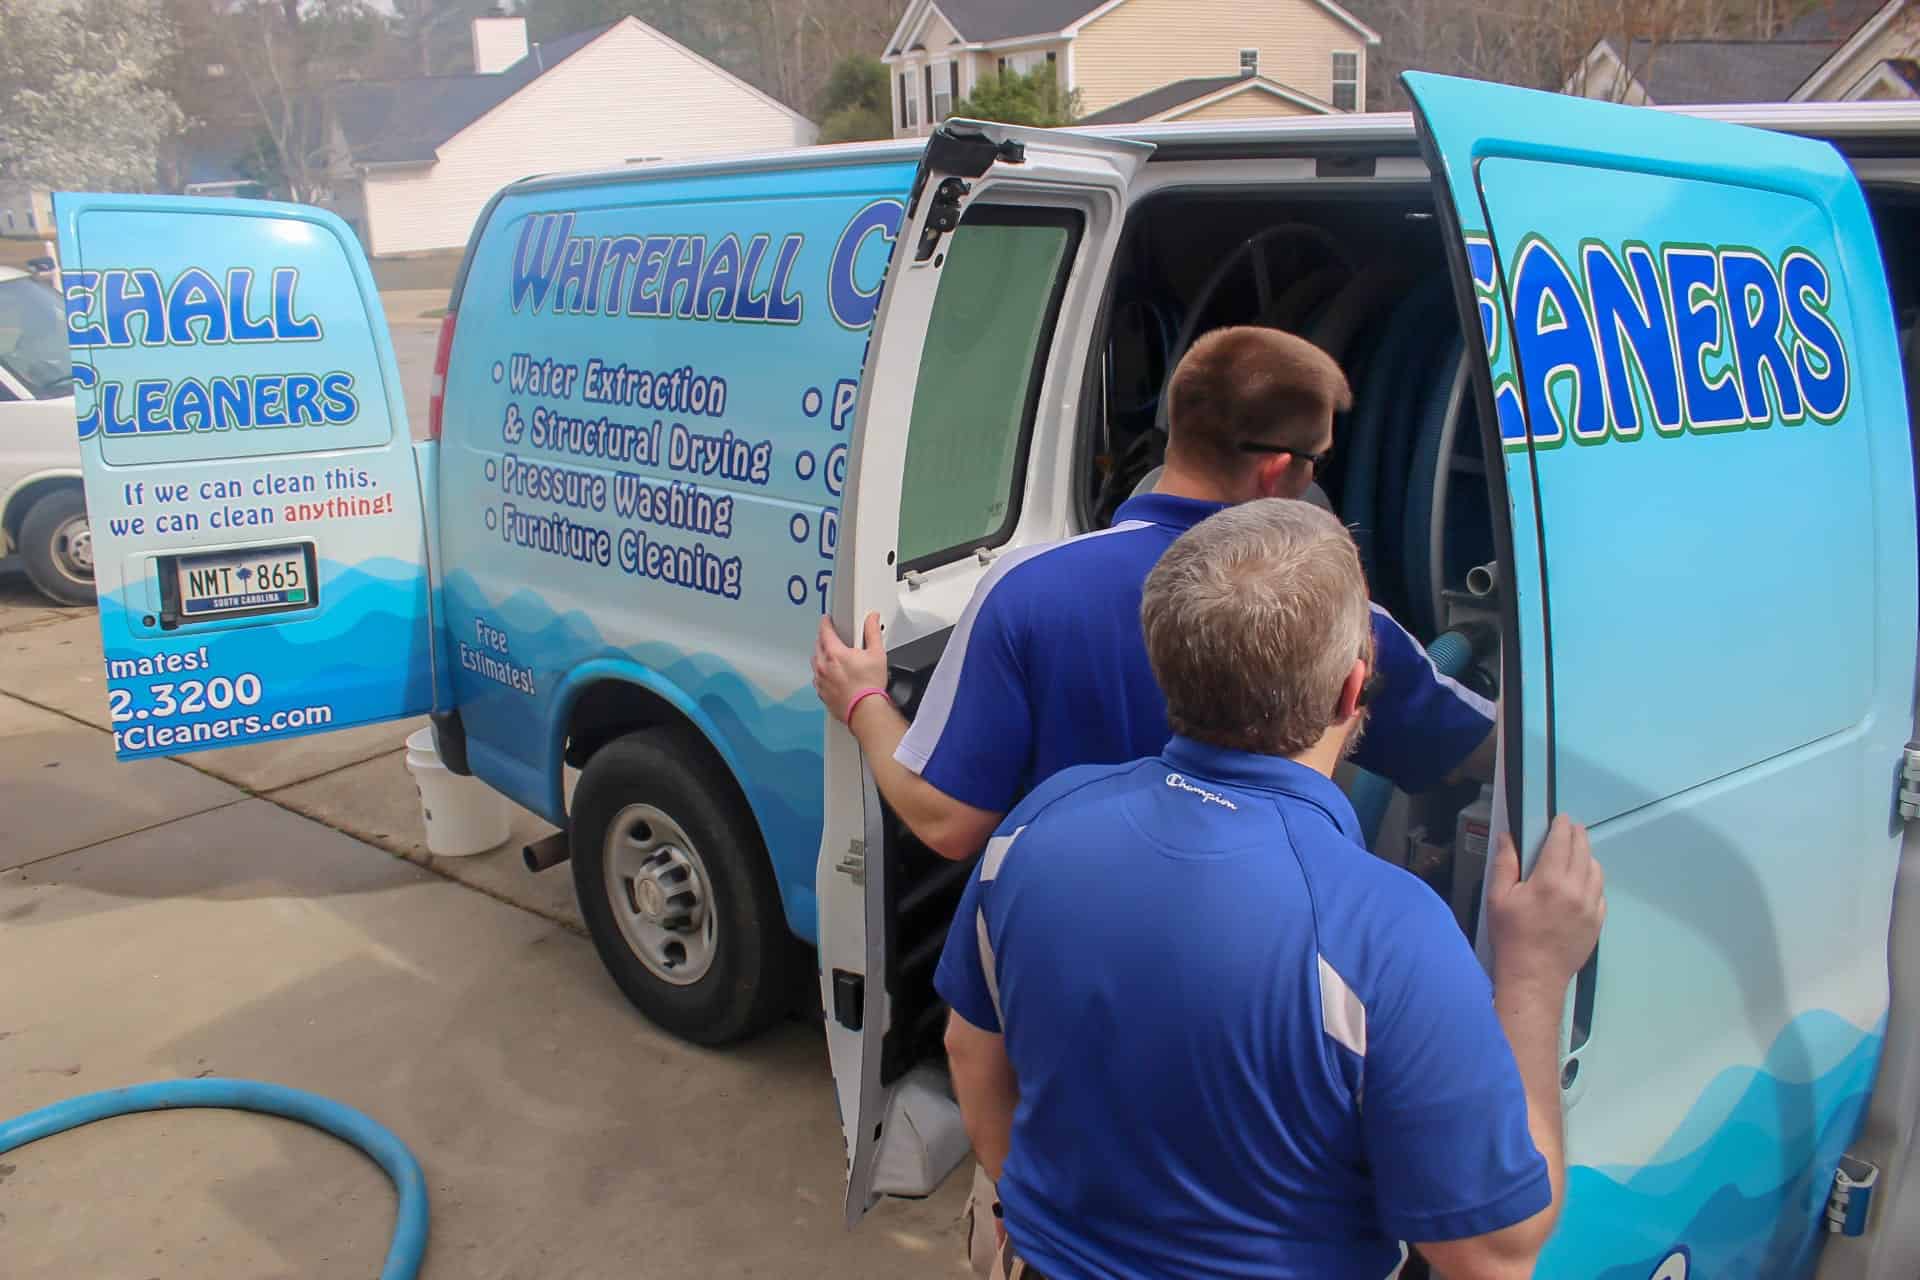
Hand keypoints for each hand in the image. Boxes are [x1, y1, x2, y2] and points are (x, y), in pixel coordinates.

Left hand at [813, 612, 887, 722]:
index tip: (826, 620)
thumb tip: (872, 619)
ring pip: (815, 662)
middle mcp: (823, 666)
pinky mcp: (822, 693)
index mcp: (834, 653)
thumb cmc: (870, 686)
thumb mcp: (877, 653)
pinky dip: (822, 674)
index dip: (826, 623)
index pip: (825, 631)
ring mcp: (821, 680)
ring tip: (832, 657)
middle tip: (831, 637)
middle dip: (824, 639)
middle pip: (818, 645)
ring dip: (821, 656)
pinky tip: (832, 675)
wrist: (865, 710)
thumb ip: (873, 632)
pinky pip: (817, 679)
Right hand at [1487, 815, 1605, 991]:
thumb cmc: (1512, 937)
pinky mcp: (1597, 922)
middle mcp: (1575, 890)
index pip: (1562, 841)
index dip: (1562, 826)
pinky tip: (1581, 882)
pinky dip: (1592, 880)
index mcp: (1549, 881)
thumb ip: (1505, 863)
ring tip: (1576, 853)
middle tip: (1571, 828)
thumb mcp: (1498, 898)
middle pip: (1583, 851)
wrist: (1534, 976)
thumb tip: (1507, 837)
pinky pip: (1600, 892)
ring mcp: (1591, 907)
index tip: (1561, 819)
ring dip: (1587, 856)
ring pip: (1596, 870)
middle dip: (1577, 835)